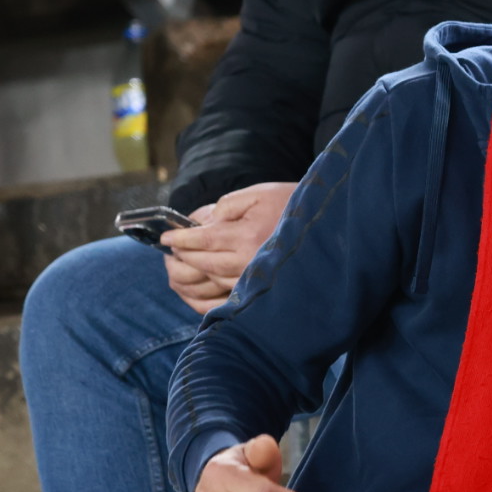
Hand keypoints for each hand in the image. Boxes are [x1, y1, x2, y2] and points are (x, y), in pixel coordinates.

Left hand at [162, 183, 298, 314]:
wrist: (326, 224)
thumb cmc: (291, 204)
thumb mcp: (257, 193)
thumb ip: (226, 205)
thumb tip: (205, 223)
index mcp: (247, 235)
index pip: (203, 240)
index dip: (180, 239)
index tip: (165, 238)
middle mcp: (250, 261)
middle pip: (204, 263)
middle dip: (183, 255)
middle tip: (172, 248)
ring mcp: (256, 280)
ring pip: (213, 281)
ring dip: (192, 273)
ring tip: (181, 263)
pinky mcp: (262, 290)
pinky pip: (227, 298)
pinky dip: (208, 295)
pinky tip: (199, 286)